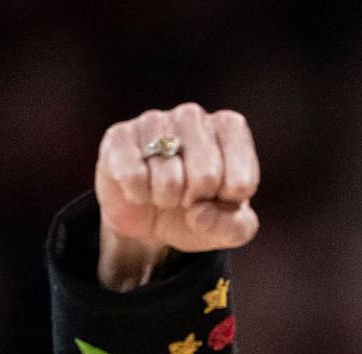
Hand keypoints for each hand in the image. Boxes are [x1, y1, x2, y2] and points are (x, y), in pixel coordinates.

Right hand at [94, 102, 259, 257]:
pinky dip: (139, 194)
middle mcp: (193, 116)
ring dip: (166, 199)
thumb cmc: (201, 213)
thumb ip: (237, 227)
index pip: (242, 182)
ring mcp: (154, 120)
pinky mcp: (119, 136)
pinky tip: (140, 186)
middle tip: (188, 195)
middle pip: (206, 177)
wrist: (151, 218)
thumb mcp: (232, 229)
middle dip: (196, 200)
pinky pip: (133, 176)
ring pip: (169, 179)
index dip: (227, 203)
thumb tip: (198, 213)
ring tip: (165, 190)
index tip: (219, 195)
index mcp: (230, 129)